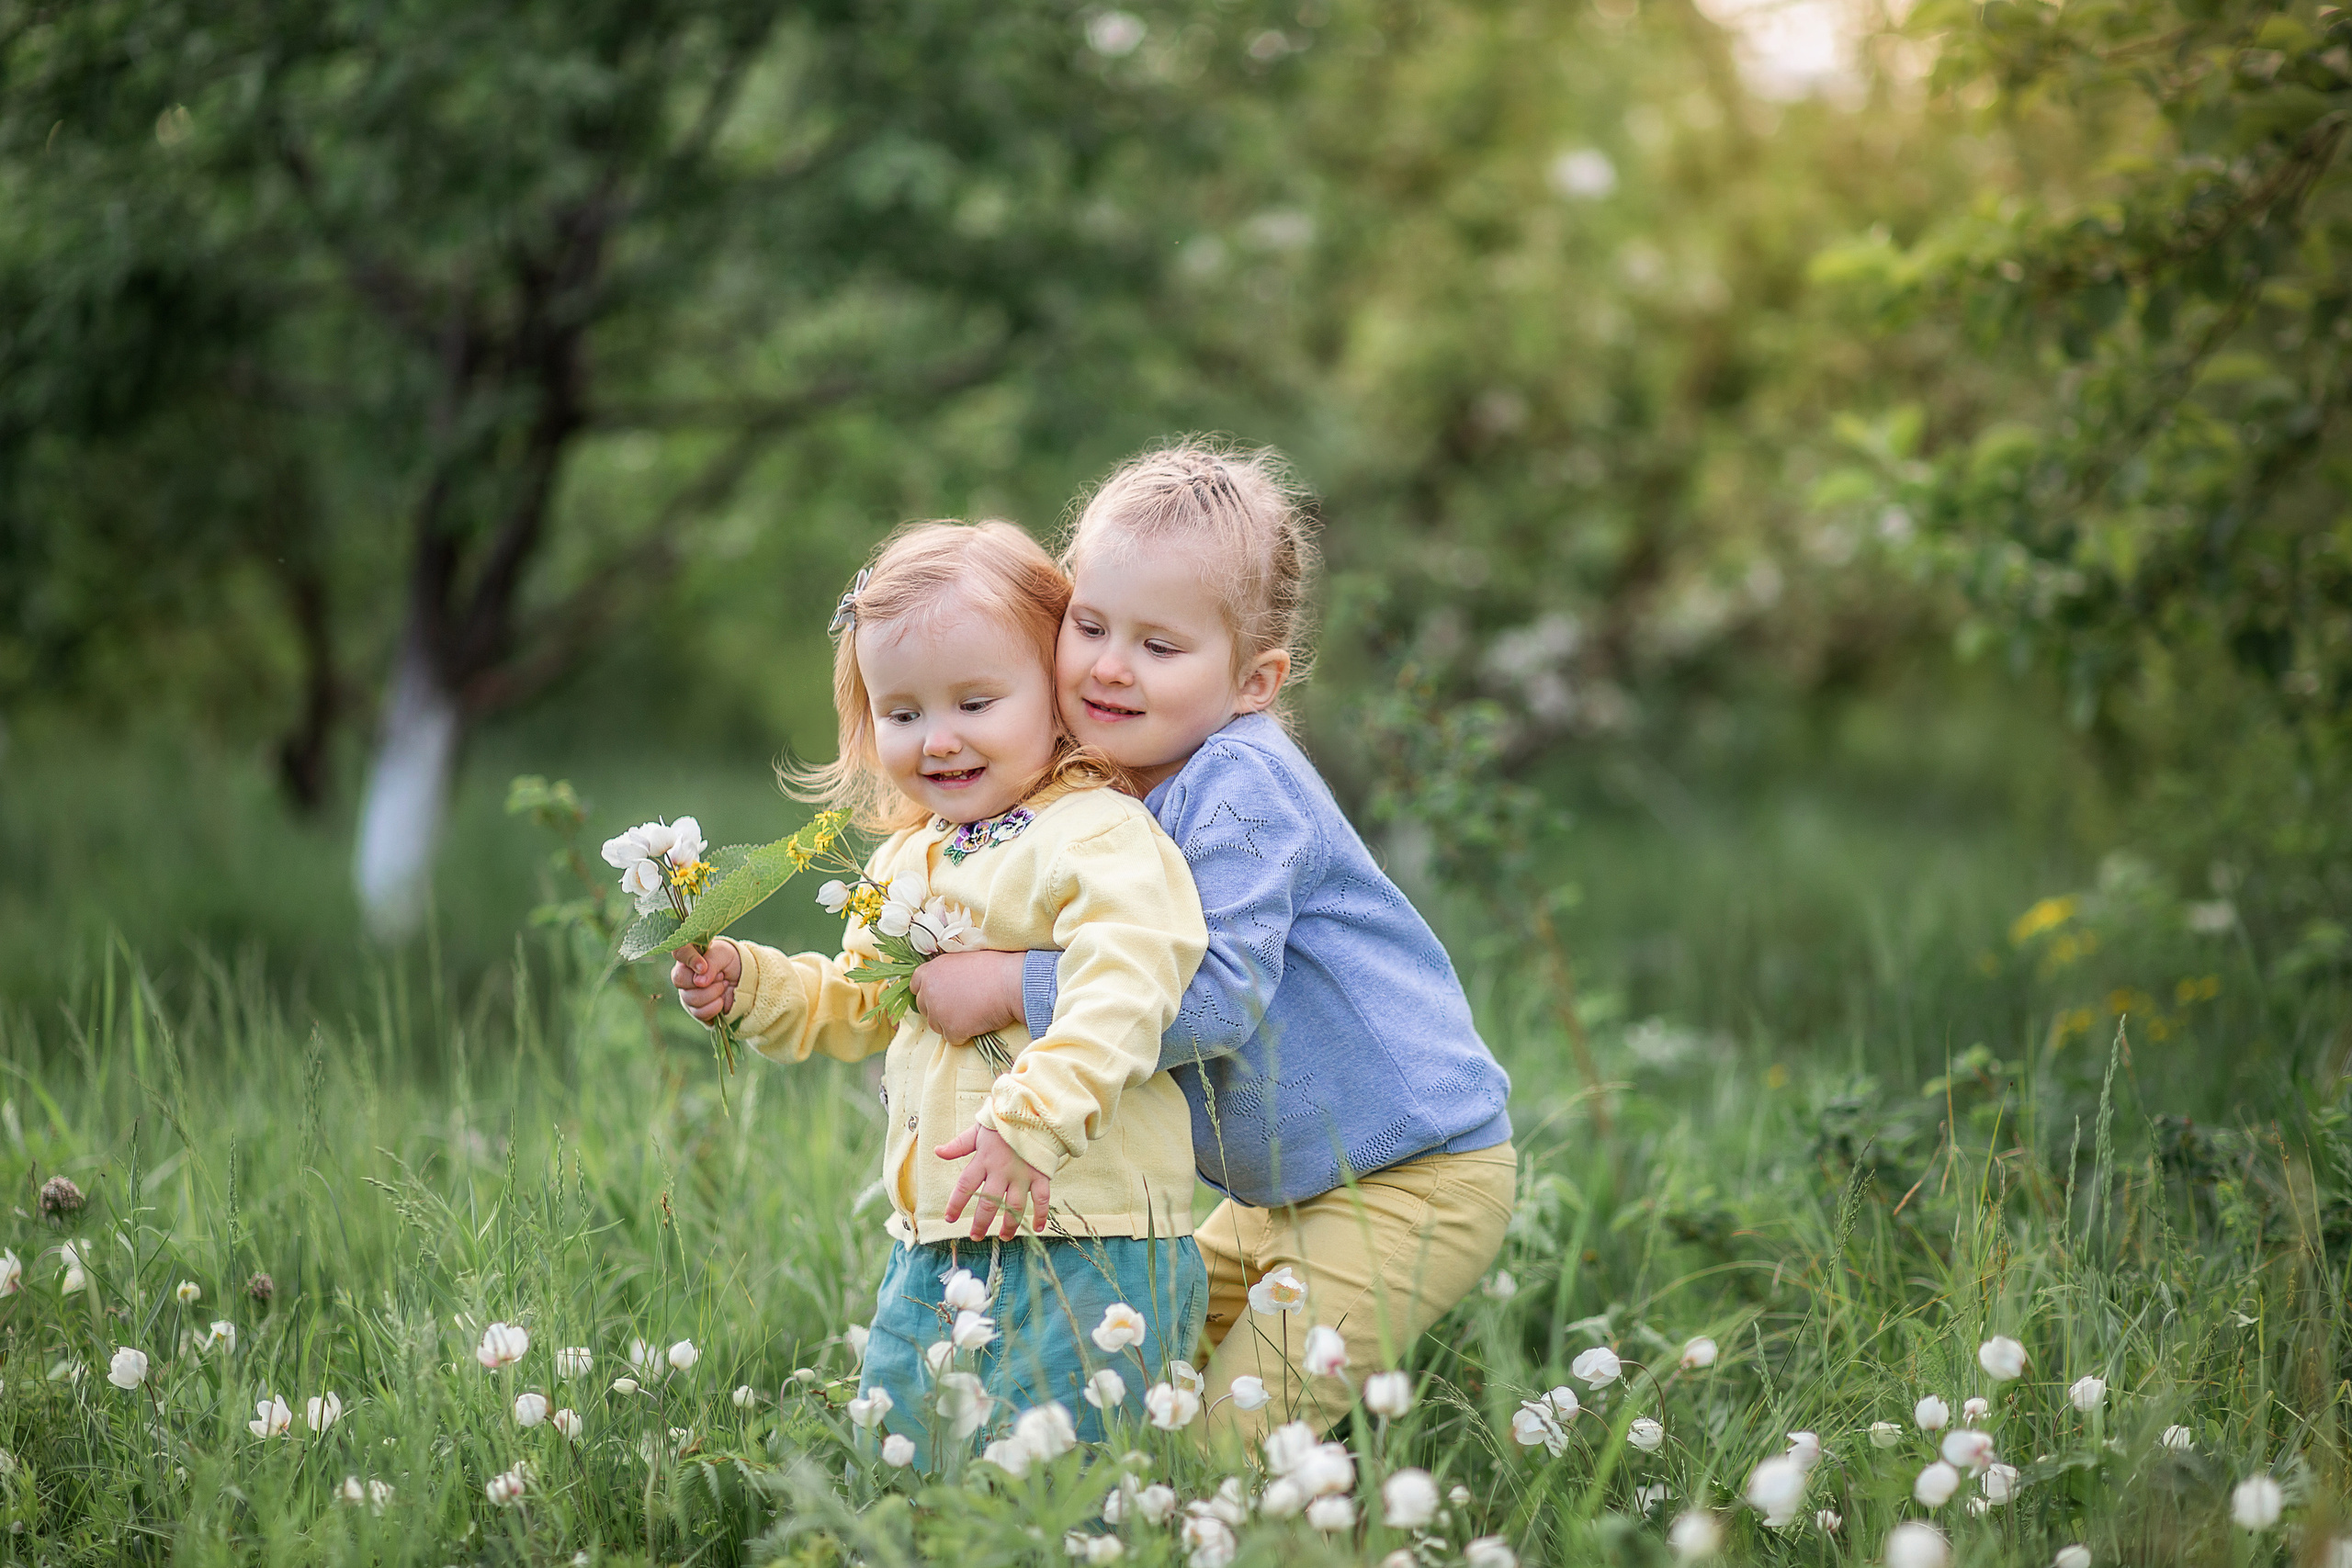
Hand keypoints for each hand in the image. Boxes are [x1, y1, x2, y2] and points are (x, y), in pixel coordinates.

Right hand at [671, 937, 740, 1022]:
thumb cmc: (728, 960)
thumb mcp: (723, 954)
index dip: (691, 959)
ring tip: (724, 985)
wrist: (741, 978)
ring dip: (714, 993)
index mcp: (687, 954)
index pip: (679, 952)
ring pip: (692, 999)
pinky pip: (699, 1013)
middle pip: (680, 980)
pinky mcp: (694, 1009)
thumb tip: (699, 982)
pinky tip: (721, 999)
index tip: (704, 967)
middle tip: (722, 976)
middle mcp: (682, 974)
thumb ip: (711, 963)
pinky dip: (715, 1007)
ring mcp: (686, 993)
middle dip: (707, 981)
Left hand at [908, 949, 1029, 1042]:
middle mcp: (929, 991)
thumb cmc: (994, 968)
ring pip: (937, 1026)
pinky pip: (953, 1038)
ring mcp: (938, 1011)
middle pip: (924, 1008)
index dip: (928, 992)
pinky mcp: (951, 1029)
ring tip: (973, 1012)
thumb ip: (946, 972)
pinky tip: (979, 1022)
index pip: (915, 986)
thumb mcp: (962, 960)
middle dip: (939, 1010)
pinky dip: (965, 1034)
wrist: (1012, 982)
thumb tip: (941, 984)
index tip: (940, 996)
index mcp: (930, 971)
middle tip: (961, 1006)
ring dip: (951, 1023)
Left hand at [937, 1124, 1050, 1239]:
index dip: (956, 1204)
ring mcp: (1023, 1174)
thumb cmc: (1004, 1121)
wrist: (1035, 1110)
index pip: (965, 1186)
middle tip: (976, 1236)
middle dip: (980, 1223)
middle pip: (988, 1203)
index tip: (950, 1218)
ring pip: (1014, 1206)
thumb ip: (959, 1144)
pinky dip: (1040, 1215)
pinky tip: (1036, 1229)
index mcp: (984, 1159)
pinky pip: (1041, 1199)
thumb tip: (938, 1152)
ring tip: (1003, 1237)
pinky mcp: (1040, 1174)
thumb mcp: (979, 1130)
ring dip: (1008, 1224)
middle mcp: (1002, 1170)